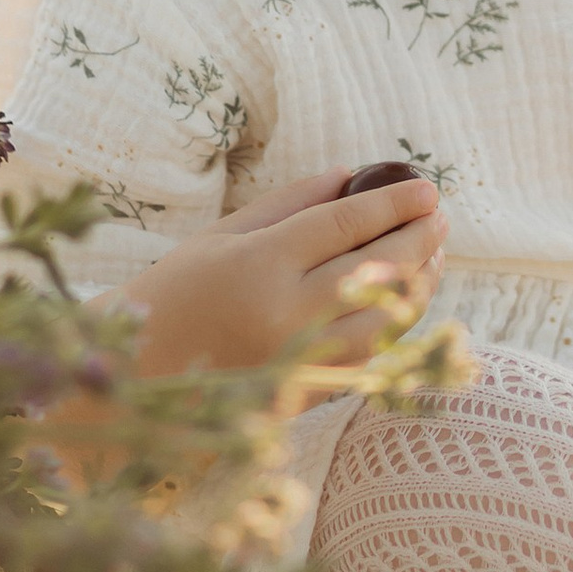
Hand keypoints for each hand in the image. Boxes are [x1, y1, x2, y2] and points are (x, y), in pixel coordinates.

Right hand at [120, 165, 447, 381]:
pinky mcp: (303, 395)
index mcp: (259, 266)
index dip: (392, 204)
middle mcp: (284, 315)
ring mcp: (298, 360)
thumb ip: (289, 204)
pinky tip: (404, 298)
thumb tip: (349, 176)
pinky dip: (393, 324)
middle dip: (417, 238)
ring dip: (418, 282)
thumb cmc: (173, 294)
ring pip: (384, 319)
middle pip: (376, 268)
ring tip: (432, 253)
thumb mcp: (221, 237)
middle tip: (438, 216)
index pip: (345, 224)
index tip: (425, 188)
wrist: (134, 378)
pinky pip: (366, 356)